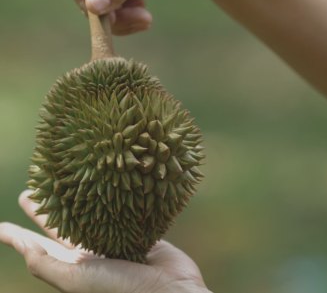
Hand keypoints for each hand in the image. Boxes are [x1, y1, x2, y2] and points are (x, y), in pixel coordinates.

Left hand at [0, 191, 210, 292]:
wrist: (170, 290)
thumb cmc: (121, 289)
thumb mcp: (76, 279)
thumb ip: (47, 264)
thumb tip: (22, 243)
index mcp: (73, 266)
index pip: (38, 248)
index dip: (18, 237)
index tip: (0, 226)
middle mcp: (92, 253)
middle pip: (61, 227)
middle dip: (45, 212)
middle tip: (30, 192)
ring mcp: (117, 241)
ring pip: (92, 215)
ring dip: (78, 201)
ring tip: (66, 183)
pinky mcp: (141, 233)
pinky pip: (124, 212)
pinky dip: (115, 200)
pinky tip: (110, 188)